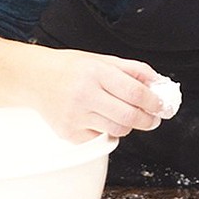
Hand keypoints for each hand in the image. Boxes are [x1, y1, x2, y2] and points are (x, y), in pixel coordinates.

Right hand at [29, 47, 169, 141]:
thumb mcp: (104, 60)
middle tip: (153, 118)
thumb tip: (159, 83)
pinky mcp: (68, 133)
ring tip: (125, 115)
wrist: (36, 78)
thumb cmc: (72, 68)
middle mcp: (84, 95)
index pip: (135, 93)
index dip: (154, 102)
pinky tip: (101, 118)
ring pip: (117, 131)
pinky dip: (107, 131)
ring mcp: (75, 116)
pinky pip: (100, 138)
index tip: (162, 106)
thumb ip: (134, 70)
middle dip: (148, 120)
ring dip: (129, 126)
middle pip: (129, 117)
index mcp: (96, 73)